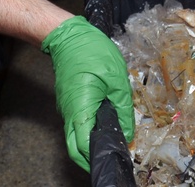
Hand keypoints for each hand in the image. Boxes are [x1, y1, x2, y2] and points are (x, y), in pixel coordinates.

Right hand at [41, 15, 134, 170]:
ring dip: (90, 144)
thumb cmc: (91, 52)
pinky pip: (76, 124)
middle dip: (92, 157)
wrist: (70, 36)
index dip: (100, 154)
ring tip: (111, 140)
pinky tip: (103, 124)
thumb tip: (128, 131)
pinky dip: (87, 131)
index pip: (84, 146)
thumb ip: (123, 107)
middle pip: (75, 149)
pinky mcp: (68, 103)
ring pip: (74, 138)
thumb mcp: (116, 77)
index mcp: (80, 108)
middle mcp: (69, 113)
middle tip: (112, 155)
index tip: (117, 154)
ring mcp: (66, 109)